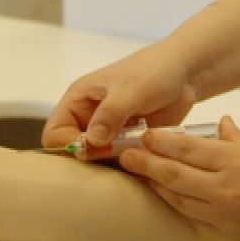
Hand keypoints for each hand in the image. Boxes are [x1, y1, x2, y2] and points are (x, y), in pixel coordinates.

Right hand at [42, 44, 197, 151]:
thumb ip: (111, 113)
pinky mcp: (125, 145)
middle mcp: (88, 120)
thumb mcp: (132, 90)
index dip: (70, 145)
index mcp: (78, 101)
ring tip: (133, 159)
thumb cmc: (154, 71)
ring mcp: (107, 134)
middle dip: (90, 161)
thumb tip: (91, 141)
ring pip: (95, 163)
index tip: (97, 148)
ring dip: (111, 166)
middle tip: (117, 158)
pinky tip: (142, 164)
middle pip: (72, 154)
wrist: (185, 74)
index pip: (54, 134)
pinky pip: (117, 165)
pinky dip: (127, 168)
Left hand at [120, 116, 239, 240]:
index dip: (159, 142)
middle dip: (146, 165)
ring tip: (143, 177)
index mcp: (237, 163)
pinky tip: (171, 200)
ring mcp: (227, 218)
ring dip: (159, 188)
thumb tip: (220, 126)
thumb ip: (238, 142)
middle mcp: (227, 190)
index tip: (141, 136)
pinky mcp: (231, 239)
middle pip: (174, 176)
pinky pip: (197, 221)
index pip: (186, 149)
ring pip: (180, 200)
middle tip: (126, 156)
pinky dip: (182, 208)